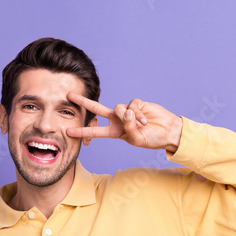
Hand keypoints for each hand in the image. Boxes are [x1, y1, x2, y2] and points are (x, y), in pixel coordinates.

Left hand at [66, 91, 182, 152]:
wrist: (167, 131)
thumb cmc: (152, 139)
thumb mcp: (137, 140)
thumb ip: (129, 128)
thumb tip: (126, 113)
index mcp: (115, 132)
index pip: (96, 131)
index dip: (83, 131)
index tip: (68, 131)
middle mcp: (118, 120)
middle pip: (97, 109)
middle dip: (83, 103)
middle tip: (69, 96)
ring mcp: (126, 110)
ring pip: (118, 108)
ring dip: (129, 118)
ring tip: (141, 125)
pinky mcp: (136, 103)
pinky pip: (132, 105)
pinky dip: (138, 114)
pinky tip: (145, 120)